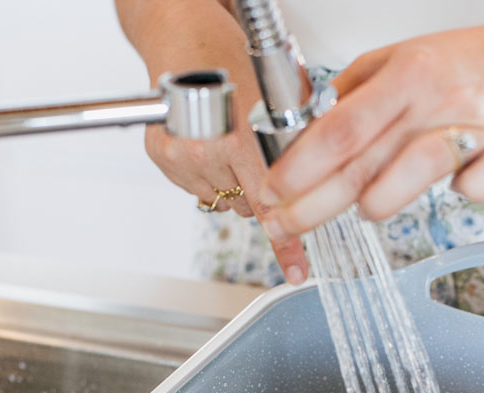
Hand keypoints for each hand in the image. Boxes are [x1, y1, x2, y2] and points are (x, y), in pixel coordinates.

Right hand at [141, 21, 307, 283]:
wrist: (180, 34)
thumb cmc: (228, 54)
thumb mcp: (280, 93)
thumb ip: (301, 142)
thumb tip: (322, 179)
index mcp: (237, 136)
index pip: (268, 203)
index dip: (285, 240)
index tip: (295, 268)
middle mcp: (203, 149)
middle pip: (248, 203)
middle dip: (261, 188)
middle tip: (256, 151)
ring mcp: (178, 156)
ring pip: (226, 199)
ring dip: (236, 180)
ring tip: (230, 138)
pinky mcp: (161, 158)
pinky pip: (201, 188)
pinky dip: (212, 174)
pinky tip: (211, 142)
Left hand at [260, 23, 483, 235]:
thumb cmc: (456, 68)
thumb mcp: (394, 63)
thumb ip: (350, 98)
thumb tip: (303, 138)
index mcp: (403, 75)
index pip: (339, 128)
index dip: (300, 166)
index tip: (271, 191)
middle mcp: (435, 100)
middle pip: (364, 160)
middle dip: (314, 203)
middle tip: (283, 226)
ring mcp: (474, 127)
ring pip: (417, 169)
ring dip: (379, 201)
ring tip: (362, 211)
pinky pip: (482, 182)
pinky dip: (466, 193)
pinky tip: (453, 193)